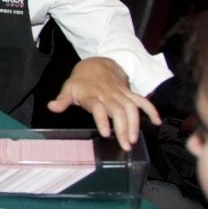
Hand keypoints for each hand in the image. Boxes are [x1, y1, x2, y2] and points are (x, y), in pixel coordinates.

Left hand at [47, 56, 161, 149]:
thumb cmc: (81, 80)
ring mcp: (121, 93)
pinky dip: (151, 109)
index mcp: (92, 95)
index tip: (105, 133)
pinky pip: (142, 100)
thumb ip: (62, 100)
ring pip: (131, 108)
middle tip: (125, 145)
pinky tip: (157, 121)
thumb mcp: (68, 88)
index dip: (102, 120)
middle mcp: (108, 95)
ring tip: (133, 139)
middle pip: (118, 111)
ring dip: (135, 124)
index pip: (98, 108)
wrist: (96, 63)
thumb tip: (51, 107)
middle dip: (123, 128)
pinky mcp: (129, 92)